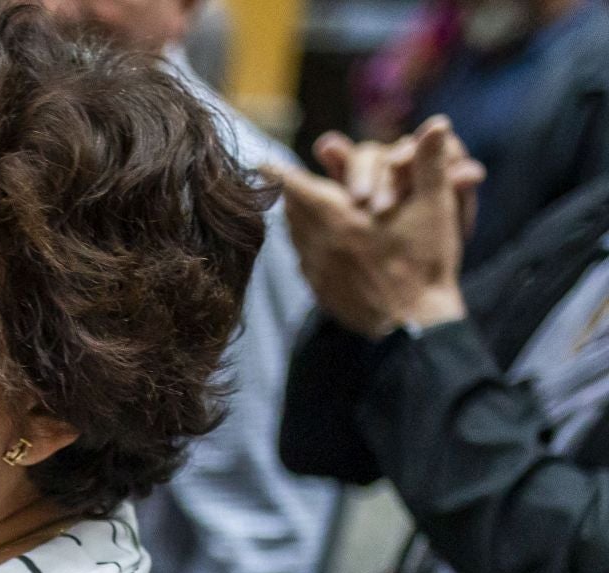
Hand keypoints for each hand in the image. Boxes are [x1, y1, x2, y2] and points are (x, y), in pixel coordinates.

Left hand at [273, 118, 471, 337]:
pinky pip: (303, 262)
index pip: (295, 187)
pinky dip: (304, 247)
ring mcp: (317, 270)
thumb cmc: (426, 261)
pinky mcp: (321, 291)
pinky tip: (314, 244)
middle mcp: (320, 244)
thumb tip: (437, 123)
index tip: (261, 163)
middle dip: (289, 194)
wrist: (416, 322)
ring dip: (295, 220)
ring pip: (294, 236)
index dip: (278, 173)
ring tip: (296, 209)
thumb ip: (429, 163)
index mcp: (340, 218)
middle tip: (283, 183)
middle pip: (290, 211)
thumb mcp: (436, 207)